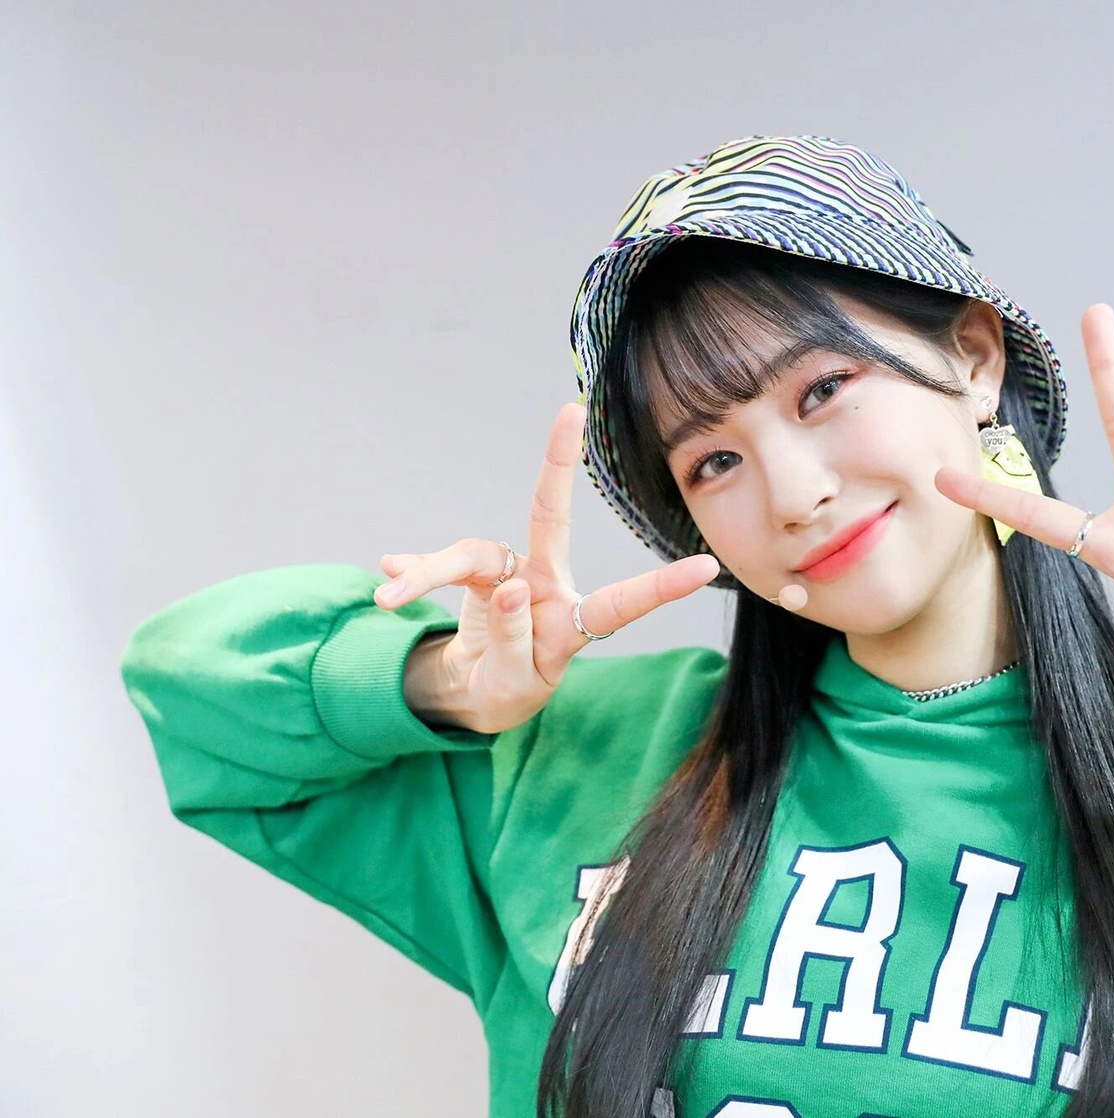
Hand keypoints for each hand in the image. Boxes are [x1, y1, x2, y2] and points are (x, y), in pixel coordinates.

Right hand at [375, 402, 719, 733]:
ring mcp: (507, 573)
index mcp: (573, 622)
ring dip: (426, 575)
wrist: (469, 692)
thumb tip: (503, 586)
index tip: (706, 568)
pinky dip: (412, 576)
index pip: (622, 603)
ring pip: (469, 555)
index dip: (662, 589)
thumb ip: (510, 638)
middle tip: (570, 412)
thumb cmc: (507, 689)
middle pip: (548, 517)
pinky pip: (437, 566)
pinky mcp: (472, 572)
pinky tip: (389, 582)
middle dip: (558, 464)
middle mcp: (545, 585)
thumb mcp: (511, 684)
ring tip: (389, 597)